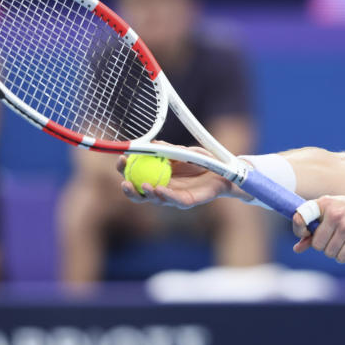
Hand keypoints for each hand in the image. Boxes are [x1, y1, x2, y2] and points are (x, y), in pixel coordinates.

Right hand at [117, 144, 249, 208]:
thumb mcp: (183, 151)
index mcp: (158, 175)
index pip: (136, 175)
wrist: (224, 170)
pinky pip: (174, 200)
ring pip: (155, 199)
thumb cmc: (202, 161)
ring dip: (146, 194)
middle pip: (140, 193)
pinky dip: (165, 195)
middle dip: (129, 189)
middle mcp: (162, 188)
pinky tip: (158, 190)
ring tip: (142, 186)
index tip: (120, 159)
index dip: (125, 170)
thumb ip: (168, 149)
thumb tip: (151, 143)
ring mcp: (174, 197)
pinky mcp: (187, 202)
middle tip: (124, 181)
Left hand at [291, 192, 344, 263]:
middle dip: (322, 245)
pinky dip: (343, 256)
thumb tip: (297, 249)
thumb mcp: (328, 214)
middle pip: (317, 244)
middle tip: (332, 237)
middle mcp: (335, 214)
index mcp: (324, 204)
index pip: (300, 218)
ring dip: (334, 251)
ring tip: (342, 240)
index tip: (305, 233)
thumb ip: (311, 230)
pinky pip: (341, 258)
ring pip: (329, 253)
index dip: (299, 230)